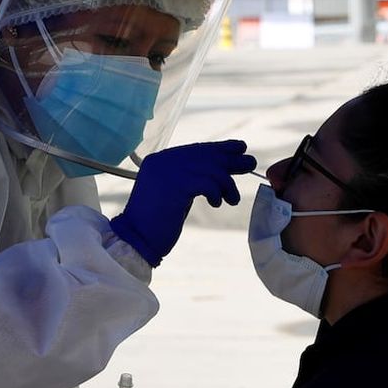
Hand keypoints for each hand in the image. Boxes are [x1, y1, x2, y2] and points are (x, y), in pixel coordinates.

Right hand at [110, 140, 256, 266]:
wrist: (137, 239)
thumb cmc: (157, 221)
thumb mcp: (175, 193)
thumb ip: (191, 178)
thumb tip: (221, 170)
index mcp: (160, 160)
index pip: (196, 149)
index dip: (220, 148)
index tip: (240, 149)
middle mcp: (163, 161)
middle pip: (206, 154)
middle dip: (231, 159)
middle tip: (250, 163)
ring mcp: (168, 171)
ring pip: (211, 169)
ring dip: (227, 184)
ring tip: (231, 199)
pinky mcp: (176, 186)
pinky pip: (208, 183)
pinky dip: (217, 193)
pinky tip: (217, 203)